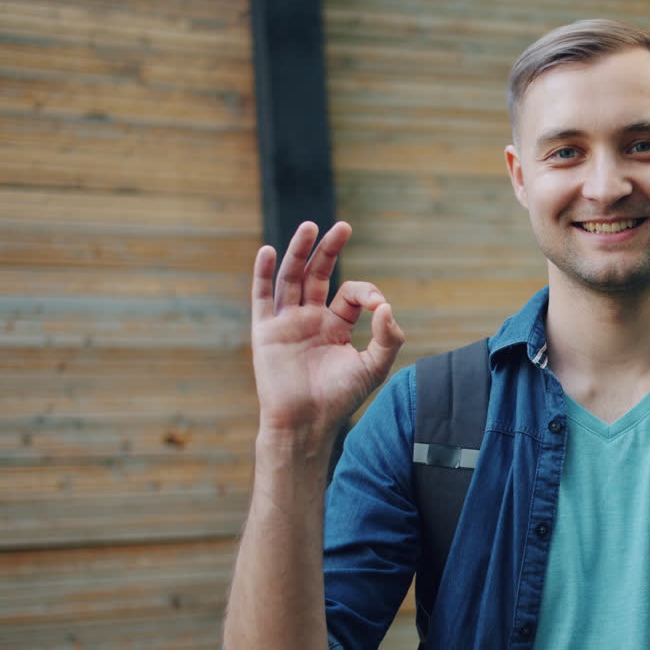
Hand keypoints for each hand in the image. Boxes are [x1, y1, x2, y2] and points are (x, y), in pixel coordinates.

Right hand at [250, 221, 403, 452]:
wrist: (307, 423)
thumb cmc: (340, 398)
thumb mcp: (374, 367)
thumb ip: (388, 337)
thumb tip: (387, 306)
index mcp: (336, 326)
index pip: (351, 295)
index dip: (367, 293)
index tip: (379, 306)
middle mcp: (310, 319)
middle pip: (318, 275)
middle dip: (330, 250)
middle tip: (343, 226)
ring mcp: (287, 323)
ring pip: (292, 278)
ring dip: (300, 252)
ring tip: (311, 226)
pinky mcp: (266, 332)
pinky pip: (262, 297)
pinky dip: (263, 273)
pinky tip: (270, 251)